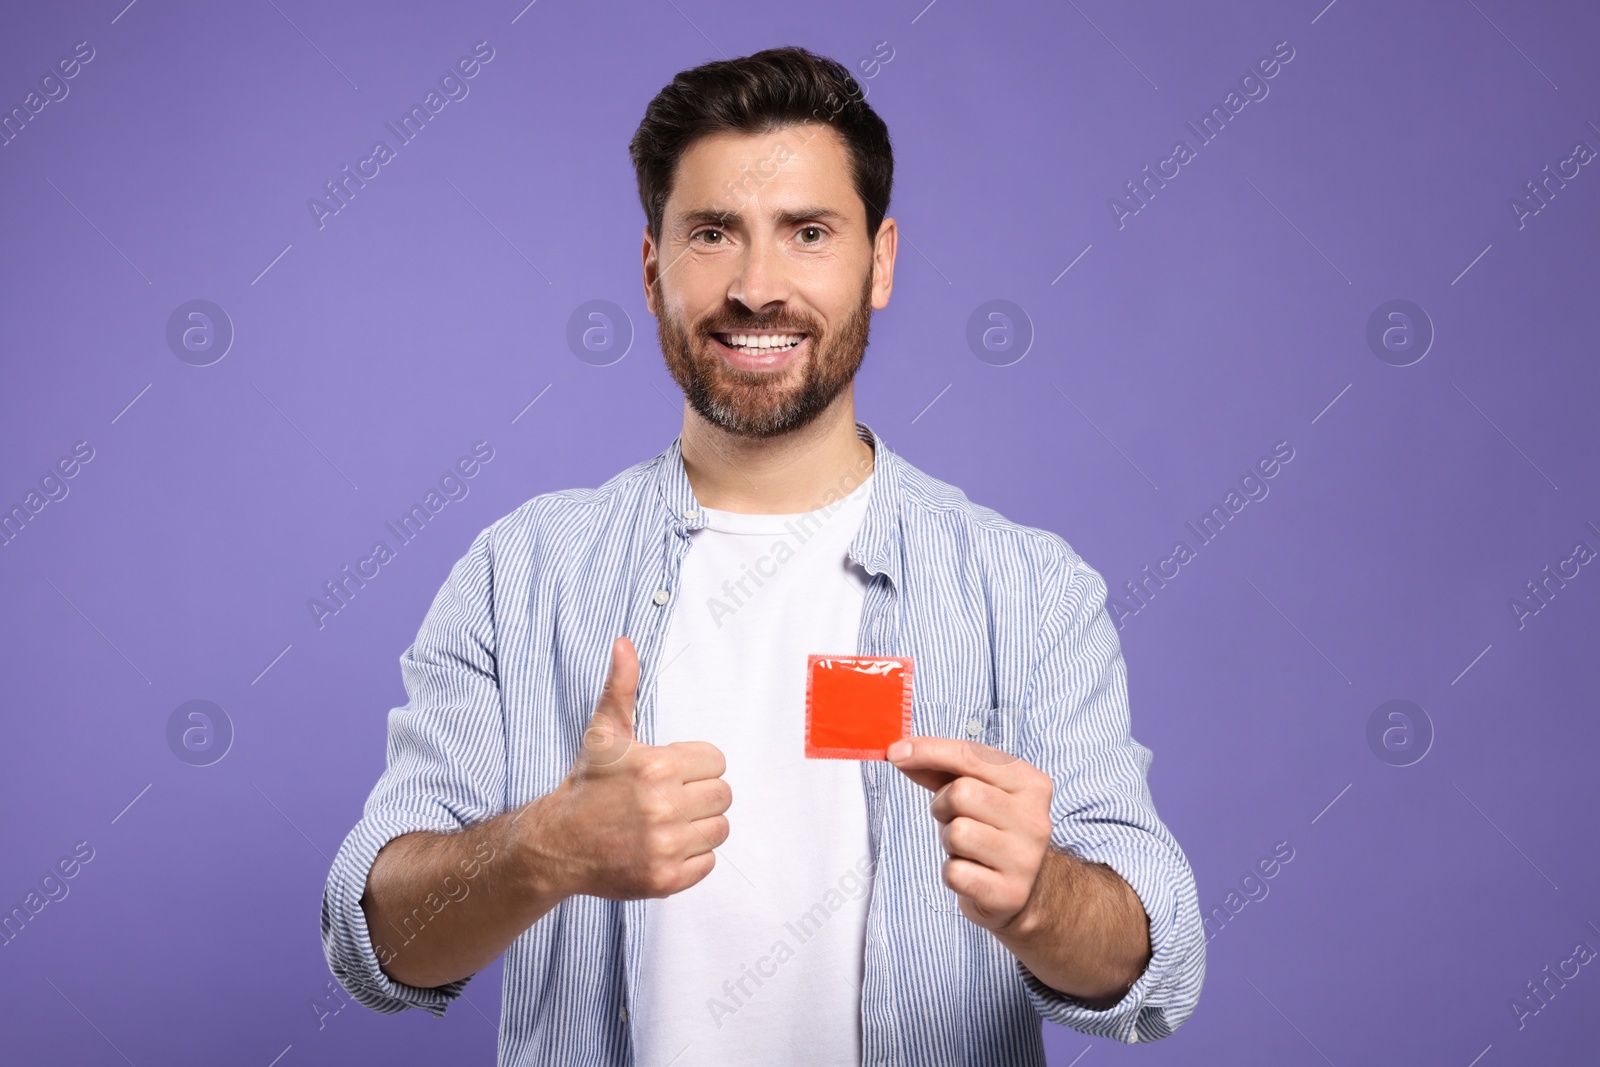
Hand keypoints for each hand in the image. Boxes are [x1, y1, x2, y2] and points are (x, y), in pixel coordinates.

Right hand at [520, 636, 731, 901]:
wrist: (557, 844)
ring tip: (668, 822)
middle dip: (700, 794)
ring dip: (699, 826)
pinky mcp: (665, 879)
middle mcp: (664, 808)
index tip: (670, 772)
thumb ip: (622, 687)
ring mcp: (665, 847)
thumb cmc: (588, 785)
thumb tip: (624, 644)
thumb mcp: (605, 733)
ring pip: (719, 830)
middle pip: (723, 796)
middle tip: (670, 798)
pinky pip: (708, 864)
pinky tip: (664, 846)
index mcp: (657, 767)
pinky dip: (692, 857)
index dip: (695, 765)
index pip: (716, 762)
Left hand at [887, 736, 1054, 933]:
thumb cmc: (991, 830)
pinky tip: (971, 873)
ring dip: (948, 841)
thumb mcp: (975, 791)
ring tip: (966, 848)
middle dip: (943, 805)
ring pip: (957, 832)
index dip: (928, 751)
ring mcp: (1026, 859)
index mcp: (1030, 784)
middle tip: (955, 819)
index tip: (895, 752)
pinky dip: (951, 872)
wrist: (1026, 891)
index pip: (971, 755)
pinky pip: (955, 872)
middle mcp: (1035, 819)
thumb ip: (941, 768)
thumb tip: (899, 752)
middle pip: (960, 793)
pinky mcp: (1010, 894)